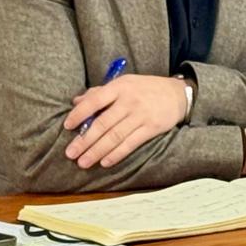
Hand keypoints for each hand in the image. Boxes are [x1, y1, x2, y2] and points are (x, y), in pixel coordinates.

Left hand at [64, 74, 188, 168]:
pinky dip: (116, 154)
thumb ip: (100, 92)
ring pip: (114, 136)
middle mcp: (129, 101)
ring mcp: (141, 115)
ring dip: (97, 151)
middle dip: (84, 140)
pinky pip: (130, 143)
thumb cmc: (146, 89)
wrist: (178, 94)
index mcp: (119, 87)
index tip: (67, 126)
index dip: (79, 114)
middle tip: (70, 153)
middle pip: (102, 123)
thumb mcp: (124, 84)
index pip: (94, 100)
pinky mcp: (152, 128)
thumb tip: (76, 101)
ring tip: (83, 162)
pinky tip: (105, 162)